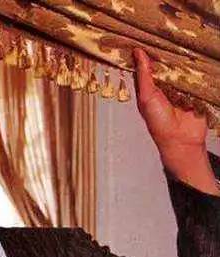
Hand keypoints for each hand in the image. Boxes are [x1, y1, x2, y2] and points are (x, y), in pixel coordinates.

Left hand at [134, 48, 217, 193]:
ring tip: (182, 47)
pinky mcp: (195, 89)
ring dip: (183, 59)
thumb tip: (138, 53)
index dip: (147, 53)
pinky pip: (196, 74)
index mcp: (150, 88)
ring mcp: (181, 86)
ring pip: (182, 67)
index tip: (146, 38)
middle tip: (169, 41)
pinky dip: (196, 68)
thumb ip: (144, 76)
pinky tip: (195, 58)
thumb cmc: (159, 123)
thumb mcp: (147, 97)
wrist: (181, 140)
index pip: (149, 65)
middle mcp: (165, 85)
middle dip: (167, 53)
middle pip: (167, 63)